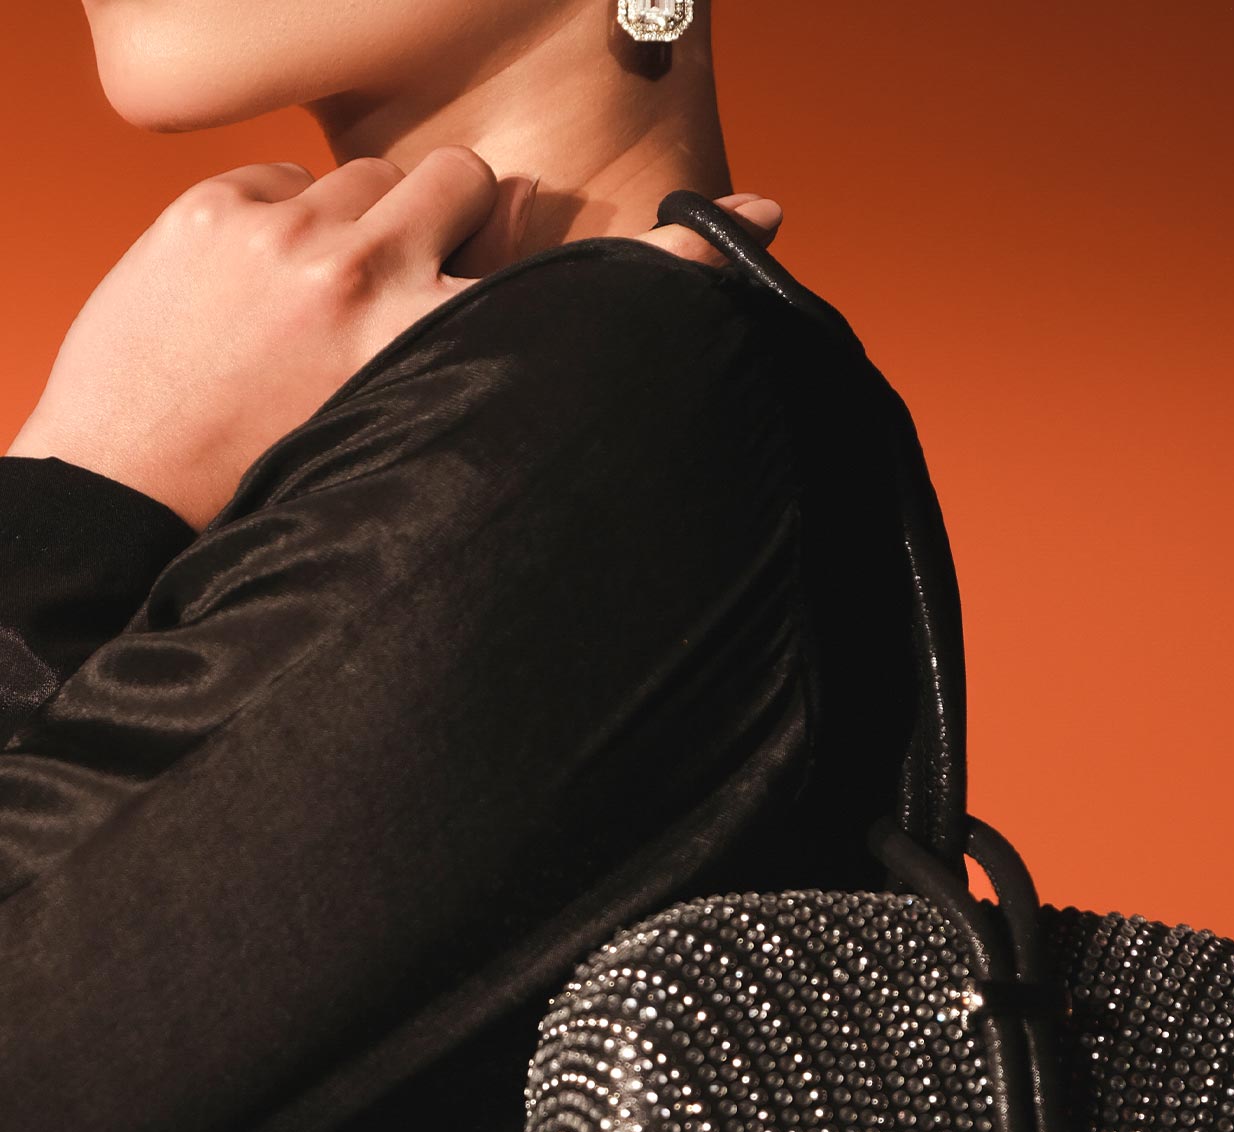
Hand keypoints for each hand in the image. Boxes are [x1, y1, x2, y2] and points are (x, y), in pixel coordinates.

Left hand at [3, 150, 782, 534]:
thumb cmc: (277, 502)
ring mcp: (290, 239)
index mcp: (434, 361)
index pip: (580, 297)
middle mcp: (374, 286)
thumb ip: (481, 404)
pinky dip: (279, 224)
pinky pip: (283, 179)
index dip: (680, 267)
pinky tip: (258, 300)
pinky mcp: (220, 211)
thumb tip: (555, 373)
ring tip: (325, 309)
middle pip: (464, 182)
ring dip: (361, 223)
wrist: (124, 500)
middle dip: (446, 219)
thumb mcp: (403, 465)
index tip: (755, 225)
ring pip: (372, 173)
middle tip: (407, 290)